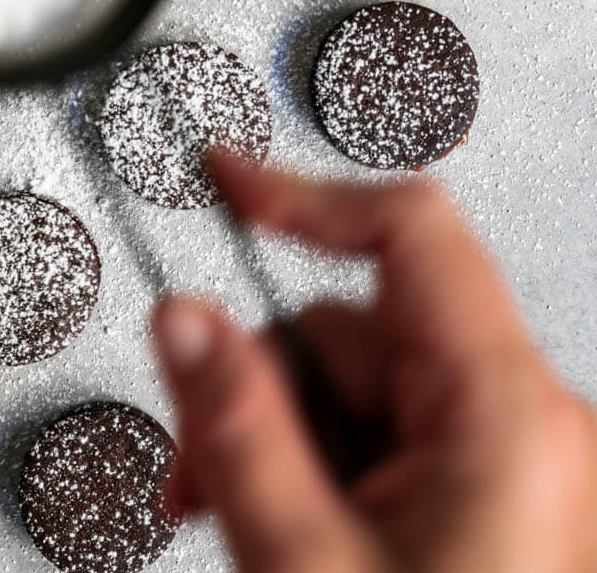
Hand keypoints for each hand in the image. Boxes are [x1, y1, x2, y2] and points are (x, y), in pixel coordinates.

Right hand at [153, 151, 596, 572]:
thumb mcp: (308, 566)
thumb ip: (237, 428)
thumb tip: (185, 319)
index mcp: (507, 411)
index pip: (406, 231)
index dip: (304, 192)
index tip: (227, 176)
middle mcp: (526, 416)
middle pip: (355, 326)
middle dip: (261, 390)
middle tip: (200, 481)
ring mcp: (512, 454)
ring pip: (358, 385)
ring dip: (283, 441)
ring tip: (247, 528)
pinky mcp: (492, 486)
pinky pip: (384, 431)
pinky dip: (322, 466)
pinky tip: (292, 529)